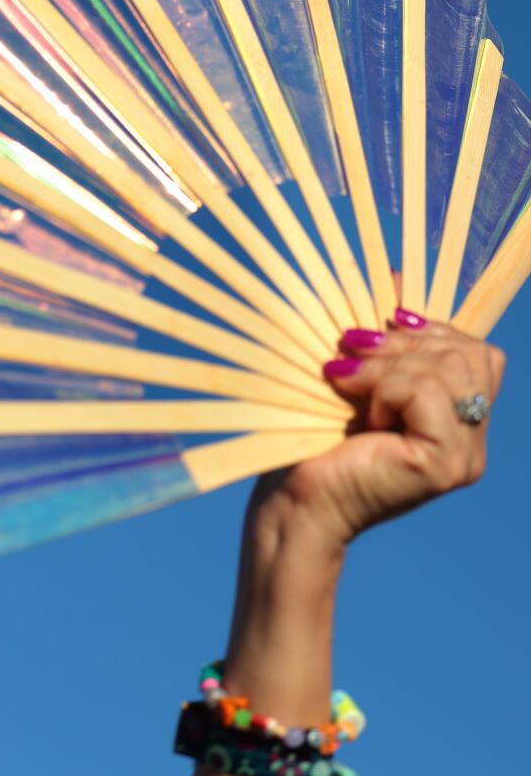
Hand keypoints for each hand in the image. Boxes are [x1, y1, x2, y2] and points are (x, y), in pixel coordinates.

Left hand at [250, 314, 504, 557]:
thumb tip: (399, 276)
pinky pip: (427, 392)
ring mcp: (464, 456)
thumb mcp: (357, 375)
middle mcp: (472, 443)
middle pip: (470, 354)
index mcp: (458, 423)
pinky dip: (386, 389)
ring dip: (388, 365)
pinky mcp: (444, 463)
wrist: (294, 499)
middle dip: (405, 342)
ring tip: (344, 380)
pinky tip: (358, 411)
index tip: (388, 320)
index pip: (480, 354)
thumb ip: (387, 336)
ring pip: (449, 368)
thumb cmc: (315, 440)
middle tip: (350, 349)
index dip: (436, 328)